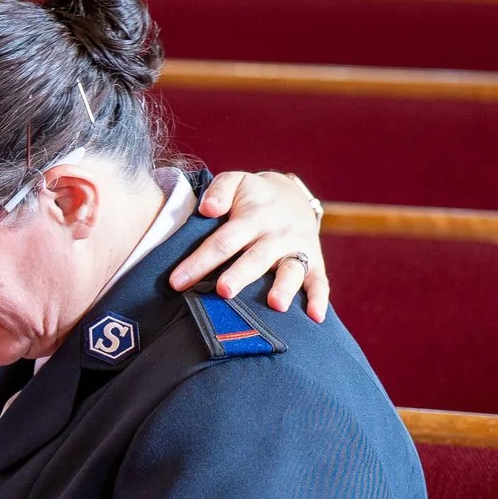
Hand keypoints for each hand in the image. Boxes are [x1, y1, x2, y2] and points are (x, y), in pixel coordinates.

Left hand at [170, 169, 329, 321]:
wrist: (292, 195)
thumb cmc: (252, 196)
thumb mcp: (235, 181)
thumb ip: (219, 190)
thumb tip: (208, 209)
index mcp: (252, 218)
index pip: (223, 241)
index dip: (200, 261)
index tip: (177, 282)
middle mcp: (276, 235)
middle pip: (256, 257)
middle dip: (240, 275)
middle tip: (224, 291)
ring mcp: (297, 249)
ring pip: (291, 270)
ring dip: (284, 287)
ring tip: (276, 305)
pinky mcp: (315, 262)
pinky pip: (320, 282)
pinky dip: (319, 299)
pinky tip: (314, 317)